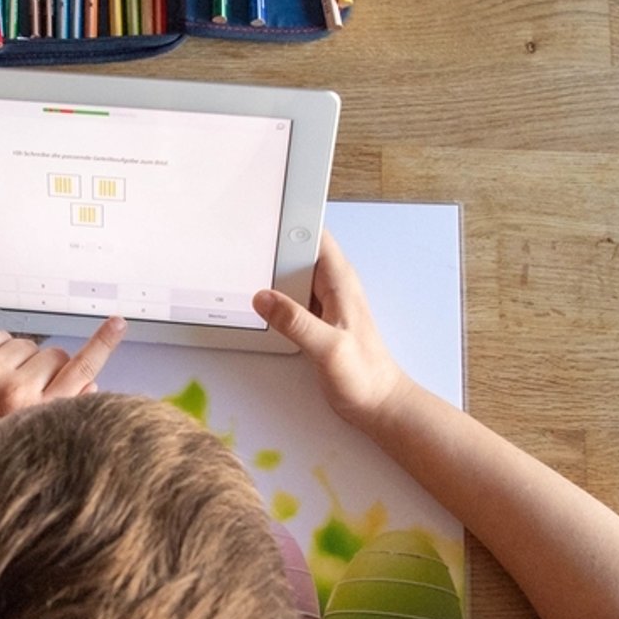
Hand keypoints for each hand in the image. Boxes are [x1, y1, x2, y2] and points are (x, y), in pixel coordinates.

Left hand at [0, 316, 125, 456]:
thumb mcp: (31, 436)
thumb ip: (63, 409)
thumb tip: (91, 383)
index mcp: (36, 414)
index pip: (80, 371)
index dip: (102, 346)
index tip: (118, 323)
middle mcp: (14, 390)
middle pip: (56, 355)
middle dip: (47, 368)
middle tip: (24, 390)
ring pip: (29, 345)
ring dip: (21, 360)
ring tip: (0, 384)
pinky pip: (3, 334)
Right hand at [252, 232, 409, 426]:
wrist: (377, 404)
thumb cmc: (364, 376)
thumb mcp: (327, 347)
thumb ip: (295, 322)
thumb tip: (263, 298)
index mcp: (339, 282)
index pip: (315, 235)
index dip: (291, 220)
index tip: (264, 215)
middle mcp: (331, 287)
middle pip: (297, 252)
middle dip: (272, 246)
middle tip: (241, 245)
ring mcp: (322, 304)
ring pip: (290, 276)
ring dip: (270, 274)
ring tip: (241, 269)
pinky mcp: (315, 321)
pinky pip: (290, 299)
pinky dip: (273, 298)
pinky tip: (256, 304)